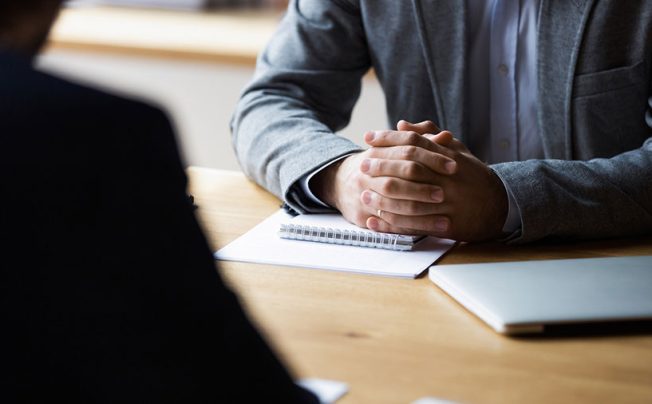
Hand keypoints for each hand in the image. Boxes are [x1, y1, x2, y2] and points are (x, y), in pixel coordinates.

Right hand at [311, 127, 456, 228]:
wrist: (339, 182)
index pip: (408, 150)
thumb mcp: (394, 150)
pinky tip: (431, 230)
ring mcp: (364, 194)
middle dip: (423, 187)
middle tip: (445, 192)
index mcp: (378, 152)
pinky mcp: (362, 215)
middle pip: (397, 179)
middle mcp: (368, 172)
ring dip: (420, 212)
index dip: (432, 157)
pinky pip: (389, 224)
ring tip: (445, 217)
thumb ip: (421, 142)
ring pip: (393, 204)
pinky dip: (411, 228)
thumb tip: (446, 136)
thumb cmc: (376, 164)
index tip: (454, 166)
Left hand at [362, 120, 508, 240]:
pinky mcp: (446, 225)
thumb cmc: (473, 176)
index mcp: (450, 158)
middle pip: (410, 170)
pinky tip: (375, 221)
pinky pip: (415, 225)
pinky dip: (392, 224)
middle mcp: (448, 179)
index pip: (415, 144)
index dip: (389, 139)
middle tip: (362, 164)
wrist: (500, 206)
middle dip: (383, 166)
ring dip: (384, 198)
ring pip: (411, 200)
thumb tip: (401, 124)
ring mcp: (448, 203)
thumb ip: (429, 136)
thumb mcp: (457, 151)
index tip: (369, 137)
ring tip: (364, 194)